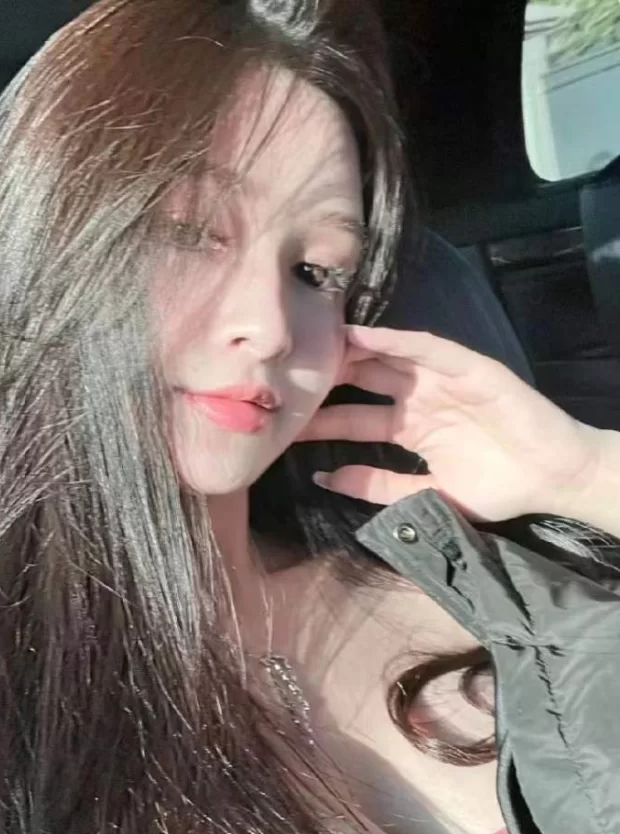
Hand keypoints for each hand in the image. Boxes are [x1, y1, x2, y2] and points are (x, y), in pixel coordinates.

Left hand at [299, 325, 605, 523]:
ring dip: (354, 351)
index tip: (286, 422)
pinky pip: (428, 349)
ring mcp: (444, 382)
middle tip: (289, 376)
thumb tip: (326, 479)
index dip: (323, 420)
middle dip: (329, 378)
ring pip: (390, 360)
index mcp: (410, 428)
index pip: (355, 420)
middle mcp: (421, 399)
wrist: (551, 481)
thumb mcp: (424, 494)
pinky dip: (397, 340)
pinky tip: (365, 336)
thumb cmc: (495, 489)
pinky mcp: (470, 369)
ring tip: (316, 344)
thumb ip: (378, 485)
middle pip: (364, 382)